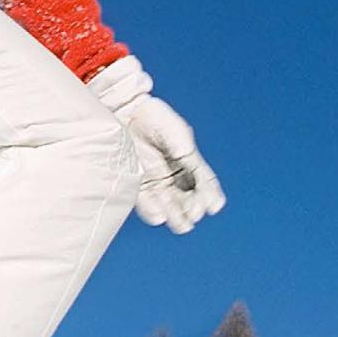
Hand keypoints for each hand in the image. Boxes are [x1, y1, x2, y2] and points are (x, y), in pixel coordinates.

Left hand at [86, 55, 226, 233]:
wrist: (124, 112)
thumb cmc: (152, 118)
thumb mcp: (175, 132)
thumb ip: (185, 150)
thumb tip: (194, 166)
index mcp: (188, 161)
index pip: (203, 183)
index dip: (209, 196)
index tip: (212, 207)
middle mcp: (173, 175)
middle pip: (188, 198)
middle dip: (192, 209)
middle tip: (193, 214)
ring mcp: (155, 181)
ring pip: (169, 204)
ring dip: (176, 216)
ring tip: (181, 224)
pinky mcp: (136, 184)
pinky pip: (146, 202)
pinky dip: (153, 211)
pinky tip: (160, 217)